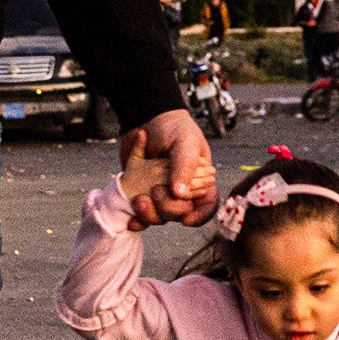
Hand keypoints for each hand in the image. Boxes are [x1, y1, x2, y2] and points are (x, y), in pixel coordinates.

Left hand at [119, 108, 217, 227]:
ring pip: (160, 217)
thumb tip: (179, 192)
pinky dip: (137, 219)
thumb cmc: (173, 129)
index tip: (186, 219)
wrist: (145, 120)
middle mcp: (182, 191)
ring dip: (150, 214)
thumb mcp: (185, 142)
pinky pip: (142, 216)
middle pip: (181, 214)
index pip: (207, 205)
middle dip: (168, 208)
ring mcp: (162, 195)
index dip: (200, 216)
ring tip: (139, 200)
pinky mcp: (143, 195)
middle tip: (156, 190)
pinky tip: (131, 218)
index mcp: (199, 180)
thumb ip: (186, 165)